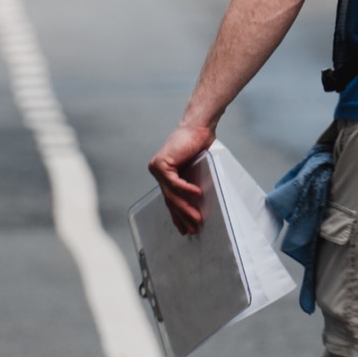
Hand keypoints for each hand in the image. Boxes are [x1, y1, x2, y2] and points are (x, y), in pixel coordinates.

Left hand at [148, 119, 214, 235]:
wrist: (199, 127)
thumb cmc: (200, 144)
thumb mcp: (195, 169)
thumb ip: (191, 183)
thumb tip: (199, 203)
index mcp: (165, 175)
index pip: (170, 200)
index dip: (178, 216)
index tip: (186, 229)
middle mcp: (158, 172)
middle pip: (170, 200)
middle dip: (182, 217)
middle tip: (193, 229)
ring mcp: (157, 168)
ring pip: (172, 194)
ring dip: (185, 208)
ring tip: (197, 219)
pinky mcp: (161, 164)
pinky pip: (175, 183)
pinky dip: (186, 190)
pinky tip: (198, 194)